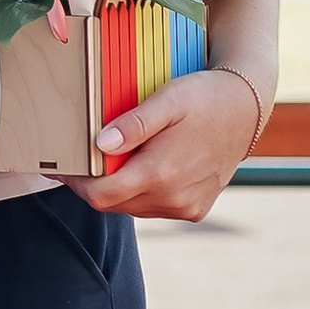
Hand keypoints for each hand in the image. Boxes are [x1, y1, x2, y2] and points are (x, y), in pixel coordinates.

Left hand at [76, 65, 263, 221]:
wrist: (247, 109)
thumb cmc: (205, 98)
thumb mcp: (168, 100)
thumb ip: (133, 124)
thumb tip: (100, 144)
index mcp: (161, 174)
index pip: (101, 195)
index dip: (76, 183)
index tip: (62, 167)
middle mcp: (174, 199)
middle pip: (113, 204)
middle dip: (93, 184)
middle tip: (82, 159)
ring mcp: (186, 207)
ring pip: (132, 208)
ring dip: (116, 189)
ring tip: (110, 160)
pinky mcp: (196, 210)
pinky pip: (153, 208)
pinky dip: (140, 192)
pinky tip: (141, 167)